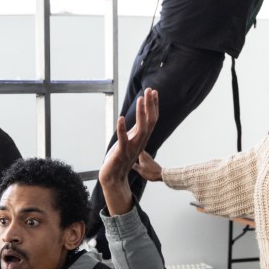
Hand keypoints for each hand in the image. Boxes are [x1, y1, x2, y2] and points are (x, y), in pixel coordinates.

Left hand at [99, 87, 158, 215]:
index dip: (153, 106)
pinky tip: (121, 118)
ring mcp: (132, 147)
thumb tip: (140, 119)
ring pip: (141, 129)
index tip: (154, 92)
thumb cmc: (120, 159)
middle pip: (150, 121)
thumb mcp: (130, 142)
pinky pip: (123, 140)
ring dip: (141, 113)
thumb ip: (135, 131)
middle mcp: (140, 142)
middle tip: (150, 90)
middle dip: (150, 105)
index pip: (152, 120)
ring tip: (141, 99)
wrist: (114, 179)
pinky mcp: (121, 153)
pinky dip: (122, 129)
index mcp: (142, 139)